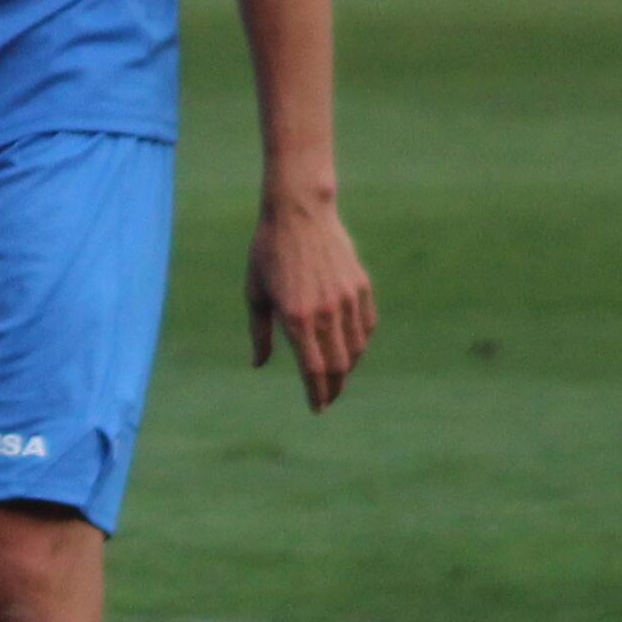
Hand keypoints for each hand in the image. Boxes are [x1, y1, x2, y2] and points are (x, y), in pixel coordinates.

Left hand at [246, 181, 374, 411]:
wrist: (298, 213)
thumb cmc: (268, 253)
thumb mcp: (255, 294)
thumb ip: (260, 333)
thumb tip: (258, 364)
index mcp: (296, 318)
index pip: (313, 369)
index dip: (316, 394)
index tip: (316, 408)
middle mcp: (326, 313)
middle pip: (339, 365)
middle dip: (334, 388)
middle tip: (327, 400)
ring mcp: (347, 300)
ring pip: (356, 348)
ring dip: (348, 368)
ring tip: (337, 377)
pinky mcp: (361, 286)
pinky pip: (366, 326)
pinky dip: (360, 343)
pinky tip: (351, 348)